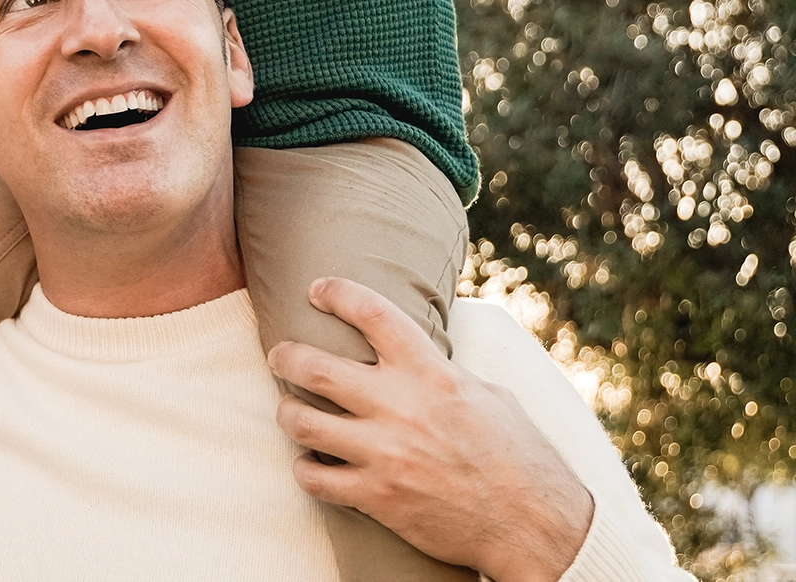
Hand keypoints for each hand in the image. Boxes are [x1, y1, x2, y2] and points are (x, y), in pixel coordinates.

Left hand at [268, 278, 592, 581]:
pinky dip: (305, 470)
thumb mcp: (490, 396)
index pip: (372, 314)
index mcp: (432, 374)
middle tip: (279, 354)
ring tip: (291, 411)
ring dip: (288, 413)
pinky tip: (312, 464)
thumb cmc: (520, 457)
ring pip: (300, 422)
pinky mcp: (378, 497)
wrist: (537, 526)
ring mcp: (385, 454)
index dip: (337, 293)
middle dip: (285, 355)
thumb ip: (445, 372)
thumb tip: (420, 352)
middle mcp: (401, 408)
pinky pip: (313, 479)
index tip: (317, 289)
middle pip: (313, 367)